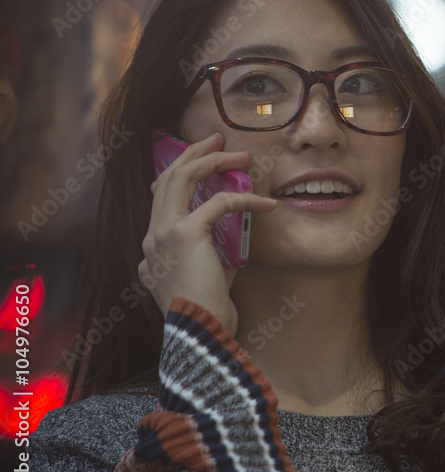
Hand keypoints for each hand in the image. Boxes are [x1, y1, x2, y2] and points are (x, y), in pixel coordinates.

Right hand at [141, 132, 276, 334]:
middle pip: (166, 178)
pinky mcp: (185, 234)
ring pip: (181, 177)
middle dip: (193, 154)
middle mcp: (151, 237)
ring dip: (212, 160)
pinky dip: (245, 199)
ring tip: (240, 155)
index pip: (160, 198)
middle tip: (217, 140)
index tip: (206, 162)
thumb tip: (236, 236)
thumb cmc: (209, 313)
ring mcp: (163, 233)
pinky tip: (266, 204)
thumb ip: (215, 253)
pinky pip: (218, 202)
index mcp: (151, 249)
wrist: (201, 332)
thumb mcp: (209, 277)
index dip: (182, 174)